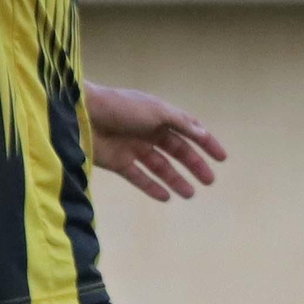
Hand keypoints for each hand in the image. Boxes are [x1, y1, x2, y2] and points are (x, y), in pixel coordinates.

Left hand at [86, 83, 224, 202]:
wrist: (81, 115)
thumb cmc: (120, 107)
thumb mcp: (156, 111)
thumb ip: (180, 123)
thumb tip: (203, 134)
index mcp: (158, 114)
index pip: (188, 129)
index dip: (206, 142)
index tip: (222, 158)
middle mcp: (147, 131)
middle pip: (176, 150)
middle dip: (194, 165)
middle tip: (209, 181)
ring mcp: (132, 147)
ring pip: (160, 166)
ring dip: (176, 179)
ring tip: (190, 194)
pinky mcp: (118, 162)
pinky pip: (139, 177)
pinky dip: (152, 187)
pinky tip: (166, 197)